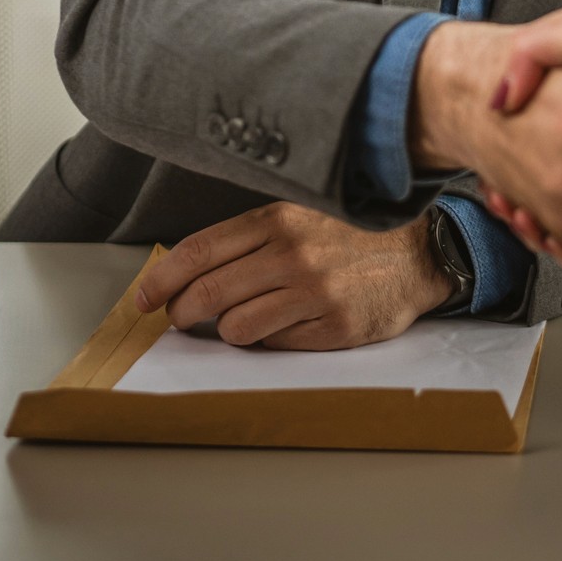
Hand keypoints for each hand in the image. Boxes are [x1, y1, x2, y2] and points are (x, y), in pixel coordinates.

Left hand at [131, 201, 450, 349]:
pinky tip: (286, 324)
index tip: (143, 298)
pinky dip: (269, 340)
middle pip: (207, 294)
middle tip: (181, 318)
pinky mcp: (333, 325)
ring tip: (246, 319)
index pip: (199, 251)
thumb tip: (186, 272)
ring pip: (235, 328)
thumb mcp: (300, 215)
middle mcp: (293, 253)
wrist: (418, 251)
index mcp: (279, 219)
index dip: (161, 280)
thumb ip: (250, 237)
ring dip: (230, 330)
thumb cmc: (349, 234)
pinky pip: (274, 345)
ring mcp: (314, 291)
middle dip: (182, 313)